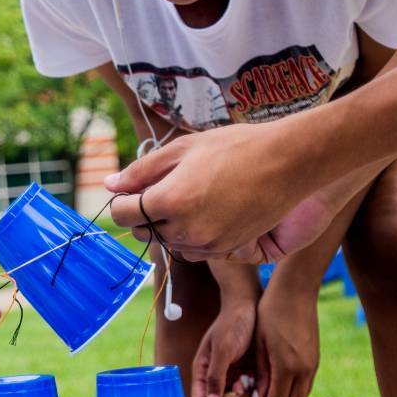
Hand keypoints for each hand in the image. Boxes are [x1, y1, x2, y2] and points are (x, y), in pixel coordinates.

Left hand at [105, 119, 340, 261]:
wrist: (287, 163)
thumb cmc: (235, 147)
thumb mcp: (183, 149)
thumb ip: (142, 170)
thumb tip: (110, 184)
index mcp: (171, 200)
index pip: (124, 213)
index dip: (122, 201)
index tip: (131, 190)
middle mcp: (186, 228)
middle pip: (144, 232)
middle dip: (143, 214)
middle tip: (161, 190)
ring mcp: (207, 243)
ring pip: (168, 243)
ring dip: (168, 225)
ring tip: (188, 196)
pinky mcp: (226, 249)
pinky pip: (193, 249)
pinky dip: (190, 234)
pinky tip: (205, 210)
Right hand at [191, 298, 256, 396]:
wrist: (251, 306)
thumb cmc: (232, 324)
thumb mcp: (223, 350)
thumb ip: (216, 377)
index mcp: (204, 371)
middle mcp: (218, 376)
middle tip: (241, 387)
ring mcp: (234, 375)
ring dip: (245, 396)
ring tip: (249, 379)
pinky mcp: (250, 373)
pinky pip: (252, 392)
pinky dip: (256, 390)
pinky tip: (259, 378)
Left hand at [253, 279, 321, 396]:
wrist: (296, 291)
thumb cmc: (270, 313)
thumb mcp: (259, 344)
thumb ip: (261, 373)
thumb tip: (261, 396)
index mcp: (286, 366)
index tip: (254, 389)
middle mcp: (304, 370)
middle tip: (263, 388)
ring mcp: (313, 366)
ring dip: (287, 396)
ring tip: (271, 379)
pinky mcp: (316, 360)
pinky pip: (307, 385)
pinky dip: (295, 386)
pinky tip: (282, 371)